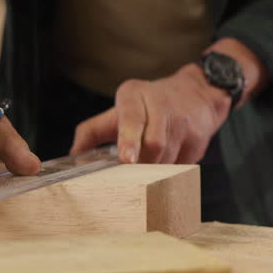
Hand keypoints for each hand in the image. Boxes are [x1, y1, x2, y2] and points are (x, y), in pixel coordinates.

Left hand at [70, 63, 230, 164]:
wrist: (197, 95)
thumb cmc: (149, 105)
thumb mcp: (121, 108)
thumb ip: (93, 130)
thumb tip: (73, 156)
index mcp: (134, 95)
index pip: (131, 117)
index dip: (129, 139)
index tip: (126, 159)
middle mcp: (160, 104)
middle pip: (152, 143)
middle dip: (142, 164)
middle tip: (131, 177)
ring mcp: (182, 122)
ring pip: (167, 157)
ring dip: (155, 171)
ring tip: (148, 172)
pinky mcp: (199, 138)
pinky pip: (181, 165)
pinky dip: (170, 172)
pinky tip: (167, 166)